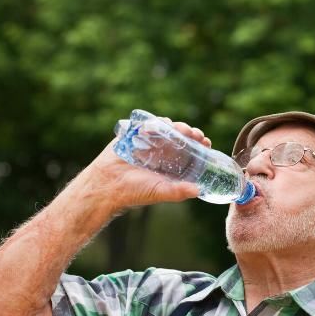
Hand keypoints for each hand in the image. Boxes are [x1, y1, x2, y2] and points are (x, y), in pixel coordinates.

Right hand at [84, 119, 211, 209]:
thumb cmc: (134, 191)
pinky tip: (162, 125)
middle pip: (180, 137)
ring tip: (181, 129)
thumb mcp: (160, 191)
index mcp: (169, 164)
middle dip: (189, 133)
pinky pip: (148, 124)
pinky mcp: (134, 135)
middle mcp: (160, 152)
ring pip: (166, 128)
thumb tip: (198, 191)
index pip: (189, 151)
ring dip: (176, 126)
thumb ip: (178, 192)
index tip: (206, 142)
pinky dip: (155, 123)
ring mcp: (148, 142)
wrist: (108, 184)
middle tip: (195, 134)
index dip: (198, 145)